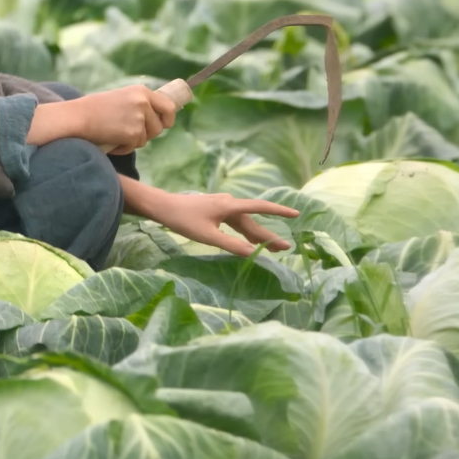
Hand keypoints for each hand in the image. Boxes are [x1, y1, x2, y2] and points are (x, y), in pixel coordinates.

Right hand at [32, 85, 178, 152]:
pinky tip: (111, 141)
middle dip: (148, 134)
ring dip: (133, 141)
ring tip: (116, 135)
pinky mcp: (132, 133)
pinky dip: (123, 148)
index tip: (164, 124)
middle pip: (159, 127)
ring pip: (146, 138)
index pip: (168, 106)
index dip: (168, 118)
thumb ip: (138, 104)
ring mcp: (139, 117)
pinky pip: (134, 146)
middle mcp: (143, 102)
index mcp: (141, 91)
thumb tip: (156, 118)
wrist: (77, 117)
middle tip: (131, 134)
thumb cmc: (93, 109)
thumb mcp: (121, 98)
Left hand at [144, 190, 300, 256]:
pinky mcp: (215, 210)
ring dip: (257, 235)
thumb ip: (231, 245)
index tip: (296, 214)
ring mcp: (222, 206)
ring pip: (244, 223)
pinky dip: (244, 232)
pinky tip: (249, 241)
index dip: (279, 211)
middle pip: (253, 221)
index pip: (260, 207)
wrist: (162, 206)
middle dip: (268, 236)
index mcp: (229, 206)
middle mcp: (229, 204)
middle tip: (284, 249)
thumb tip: (252, 254)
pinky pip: (235, 222)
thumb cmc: (183, 220)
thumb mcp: (207, 236)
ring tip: (272, 249)